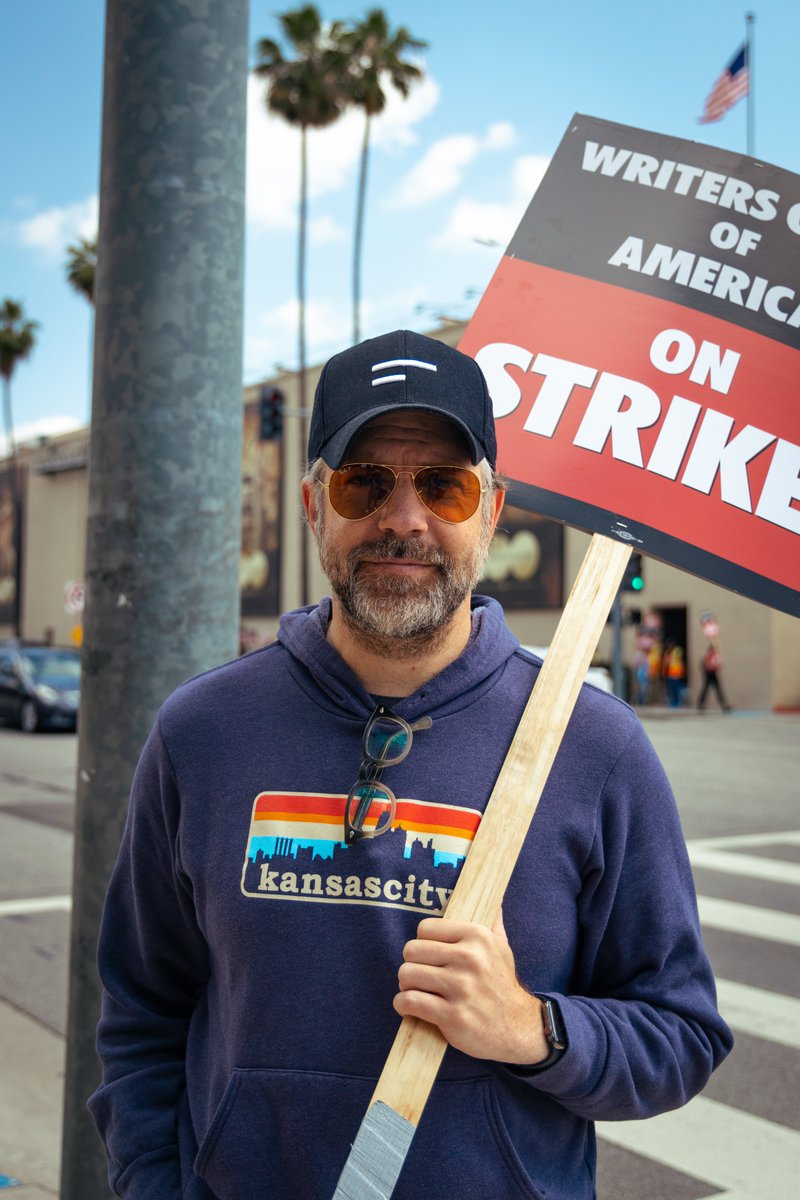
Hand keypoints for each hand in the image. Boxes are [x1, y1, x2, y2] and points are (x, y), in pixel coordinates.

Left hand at [393, 910, 548, 1063]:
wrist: (518, 1027)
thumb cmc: (502, 984)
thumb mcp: (502, 948)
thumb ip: (492, 922)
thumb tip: (494, 898)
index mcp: (477, 936)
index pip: (425, 928)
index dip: (422, 943)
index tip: (428, 957)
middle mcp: (469, 958)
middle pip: (411, 950)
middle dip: (411, 964)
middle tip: (419, 976)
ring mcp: (461, 987)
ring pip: (407, 974)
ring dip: (406, 986)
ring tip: (416, 991)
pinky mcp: (453, 1015)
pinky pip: (410, 1001)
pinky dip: (403, 1005)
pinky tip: (410, 1007)